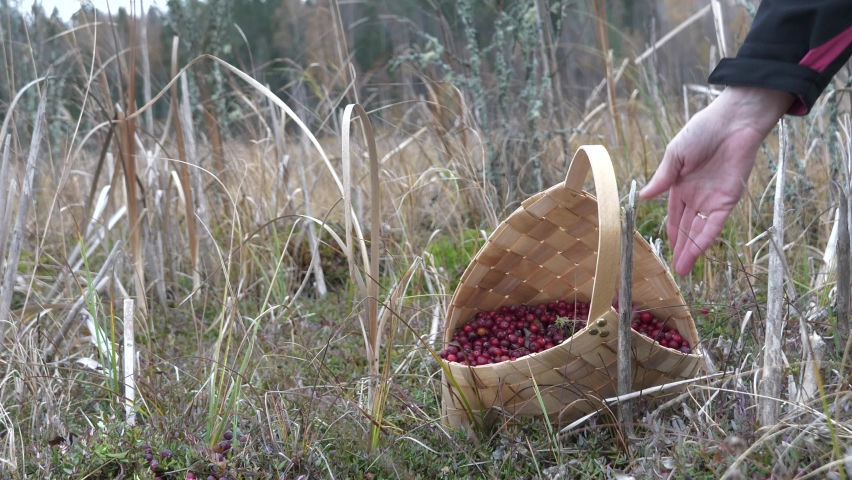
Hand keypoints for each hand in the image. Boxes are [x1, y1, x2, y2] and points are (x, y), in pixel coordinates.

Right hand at [639, 86, 792, 275]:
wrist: (733, 121)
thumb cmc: (702, 131)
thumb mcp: (675, 155)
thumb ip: (662, 178)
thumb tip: (642, 197)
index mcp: (682, 185)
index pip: (675, 215)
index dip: (672, 233)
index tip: (666, 250)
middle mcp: (698, 196)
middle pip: (688, 228)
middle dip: (681, 249)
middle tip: (675, 271)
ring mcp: (713, 199)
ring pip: (700, 231)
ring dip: (692, 250)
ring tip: (682, 270)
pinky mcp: (729, 199)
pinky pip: (715, 224)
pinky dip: (705, 239)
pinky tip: (695, 252)